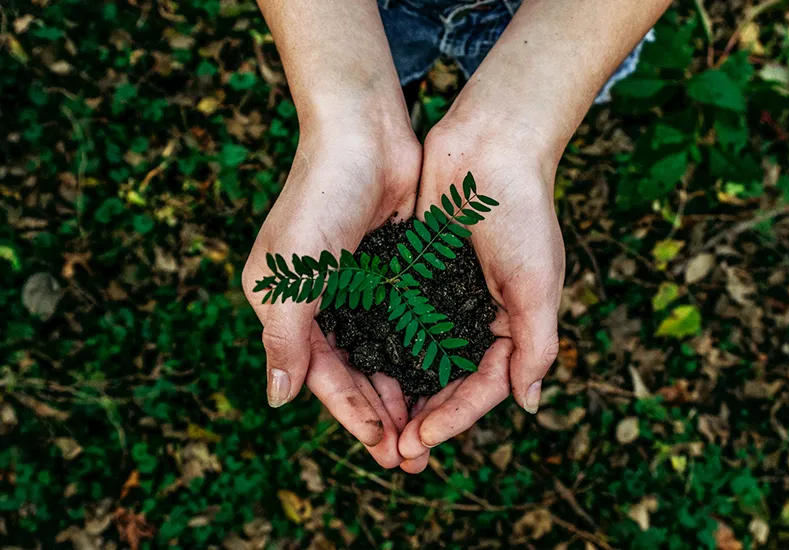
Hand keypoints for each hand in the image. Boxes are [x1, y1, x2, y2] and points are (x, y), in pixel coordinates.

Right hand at [242, 118, 420, 467]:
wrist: (364, 133)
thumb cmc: (320, 198)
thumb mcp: (291, 274)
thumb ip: (284, 338)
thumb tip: (278, 400)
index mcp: (287, 307)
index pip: (322, 376)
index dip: (352, 414)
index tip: (384, 448)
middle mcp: (321, 303)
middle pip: (354, 373)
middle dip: (382, 415)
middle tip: (412, 457)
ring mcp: (358, 288)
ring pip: (383, 355)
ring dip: (403, 392)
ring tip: (430, 431)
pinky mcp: (391, 272)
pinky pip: (406, 325)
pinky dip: (420, 354)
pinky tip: (441, 380)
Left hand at [397, 113, 564, 471]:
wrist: (489, 145)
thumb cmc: (522, 212)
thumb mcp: (537, 283)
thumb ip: (536, 344)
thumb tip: (529, 404)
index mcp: (511, 325)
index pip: (482, 387)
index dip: (453, 418)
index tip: (420, 441)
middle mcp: (476, 317)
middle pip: (447, 382)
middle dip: (423, 417)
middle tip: (393, 452)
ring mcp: (444, 297)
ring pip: (418, 358)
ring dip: (399, 392)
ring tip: (375, 425)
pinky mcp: (415, 274)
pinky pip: (397, 320)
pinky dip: (383, 347)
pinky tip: (360, 370)